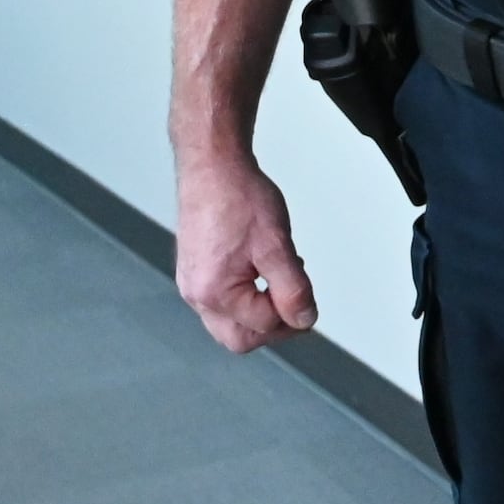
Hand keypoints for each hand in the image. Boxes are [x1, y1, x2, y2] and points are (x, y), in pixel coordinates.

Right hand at [175, 152, 317, 352]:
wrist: (213, 167)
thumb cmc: (238, 198)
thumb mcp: (277, 246)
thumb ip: (292, 289)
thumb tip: (303, 319)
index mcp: (213, 293)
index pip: (260, 327)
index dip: (291, 319)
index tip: (310, 304)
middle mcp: (196, 294)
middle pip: (238, 337)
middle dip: (273, 326)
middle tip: (299, 307)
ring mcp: (193, 283)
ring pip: (230, 320)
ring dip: (261, 309)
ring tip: (283, 279)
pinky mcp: (195, 270)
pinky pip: (223, 299)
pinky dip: (248, 295)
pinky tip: (265, 271)